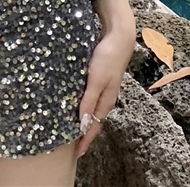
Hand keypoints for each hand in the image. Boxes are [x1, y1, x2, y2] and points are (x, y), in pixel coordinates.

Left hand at [76, 26, 134, 156]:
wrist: (119, 36)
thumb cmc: (107, 57)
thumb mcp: (96, 79)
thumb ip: (89, 100)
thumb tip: (82, 123)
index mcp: (106, 100)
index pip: (94, 126)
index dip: (85, 139)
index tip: (76, 153)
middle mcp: (105, 96)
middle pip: (93, 119)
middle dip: (84, 132)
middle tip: (71, 143)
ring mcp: (103, 86)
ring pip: (91, 107)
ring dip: (83, 118)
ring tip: (71, 125)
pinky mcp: (99, 76)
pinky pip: (90, 96)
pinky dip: (83, 104)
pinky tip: (75, 101)